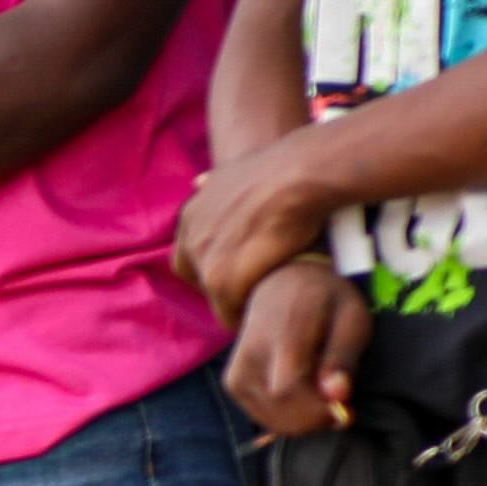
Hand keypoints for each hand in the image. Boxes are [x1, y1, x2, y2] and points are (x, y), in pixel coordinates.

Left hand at [172, 130, 340, 315]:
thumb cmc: (280, 172)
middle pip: (199, 277)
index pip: (188, 255)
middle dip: (223, 284)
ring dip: (235, 301)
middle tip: (254, 286)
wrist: (298, 175)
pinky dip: (244, 314)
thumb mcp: (234, 174)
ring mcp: (203, 259)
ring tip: (263, 302)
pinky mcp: (221, 279)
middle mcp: (190, 237)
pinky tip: (266, 310)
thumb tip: (199, 182)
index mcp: (191, 215)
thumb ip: (215, 185)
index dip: (212, 265)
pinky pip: (227, 310)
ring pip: (214, 296)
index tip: (237, 269)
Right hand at [223, 252, 373, 439]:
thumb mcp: (351, 317)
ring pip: (270, 418)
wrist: (281, 285)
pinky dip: (288, 418)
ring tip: (322, 399)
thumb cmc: (325, 302)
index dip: (318, 409)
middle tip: (339, 407)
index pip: (288, 387)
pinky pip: (263, 417)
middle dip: (315, 418)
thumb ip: (344, 357)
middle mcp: (250, 353)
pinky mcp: (234, 383)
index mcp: (282, 331)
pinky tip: (303, 400)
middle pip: (278, 406)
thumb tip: (338, 396)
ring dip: (303, 420)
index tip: (345, 410)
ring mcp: (237, 370)